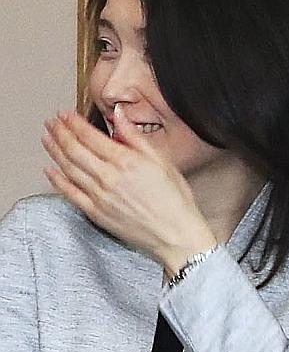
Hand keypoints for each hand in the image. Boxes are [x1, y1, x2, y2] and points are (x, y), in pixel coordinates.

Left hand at [42, 106, 215, 271]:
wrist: (178, 237)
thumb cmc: (175, 202)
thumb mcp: (163, 162)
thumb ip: (136, 137)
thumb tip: (119, 116)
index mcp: (126, 161)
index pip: (90, 136)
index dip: (74, 122)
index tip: (65, 114)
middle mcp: (108, 177)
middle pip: (74, 149)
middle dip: (60, 132)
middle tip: (52, 123)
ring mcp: (99, 196)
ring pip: (68, 168)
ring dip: (54, 150)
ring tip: (47, 138)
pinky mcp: (97, 213)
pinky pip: (70, 193)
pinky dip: (57, 179)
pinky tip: (50, 170)